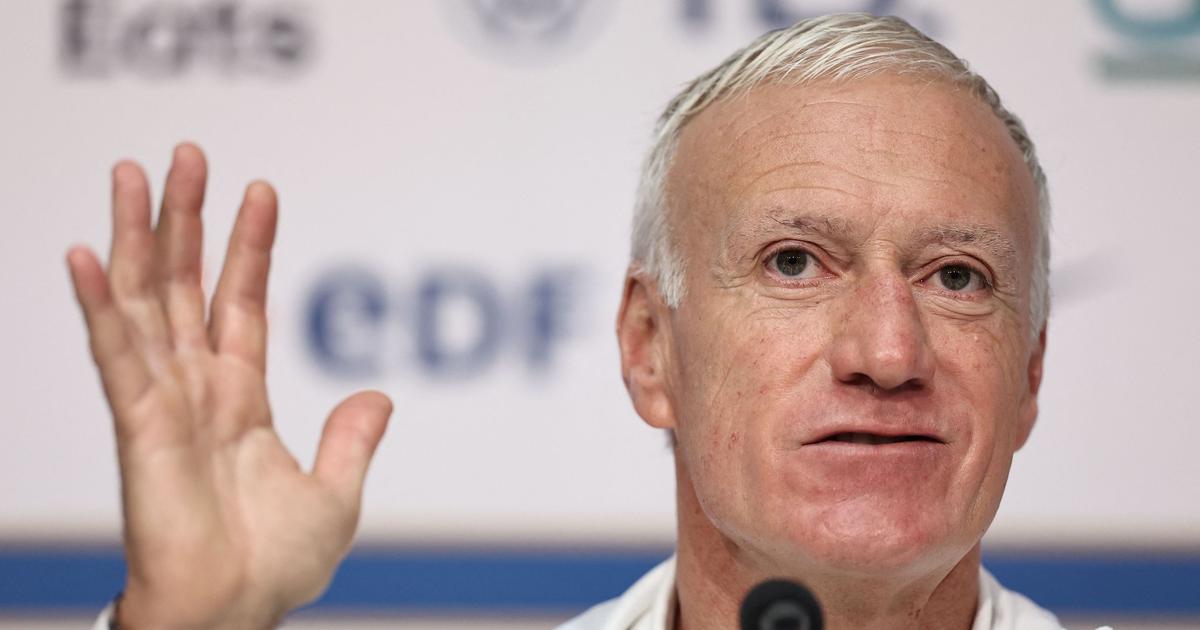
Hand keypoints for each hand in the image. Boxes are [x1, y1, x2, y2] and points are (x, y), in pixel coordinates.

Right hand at [66, 144, 391, 628]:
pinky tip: (85, 256)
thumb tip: (379, 395)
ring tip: (134, 172)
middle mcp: (197, 388)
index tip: (260, 190)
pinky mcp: (141, 426)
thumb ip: (352, 439)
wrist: (236, 613)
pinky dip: (99, 306)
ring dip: (137, 237)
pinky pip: (116, 356)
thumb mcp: (336, 494)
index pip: (242, 302)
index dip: (250, 247)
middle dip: (184, 219)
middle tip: (184, 154)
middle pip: (184, 285)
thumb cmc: (273, 566)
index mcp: (240, 398)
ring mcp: (165, 401)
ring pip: (145, 301)